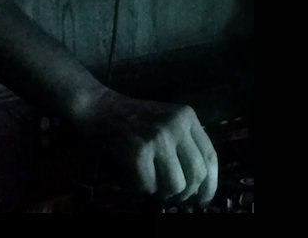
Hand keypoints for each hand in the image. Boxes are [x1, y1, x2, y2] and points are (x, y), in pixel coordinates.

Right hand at [72, 88, 217, 205]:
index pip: (210, 157)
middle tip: (172, 196)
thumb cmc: (133, 121)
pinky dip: (142, 188)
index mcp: (186, 116)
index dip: (210, 184)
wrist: (97, 108)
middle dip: (185, 193)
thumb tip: (199, 191)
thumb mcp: (166, 122)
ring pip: (176, 187)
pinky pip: (150, 188)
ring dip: (163, 192)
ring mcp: (157, 137)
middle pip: (196, 176)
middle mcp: (175, 124)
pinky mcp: (138, 152)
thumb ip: (184, 147)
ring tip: (151, 181)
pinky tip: (134, 173)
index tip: (203, 199)